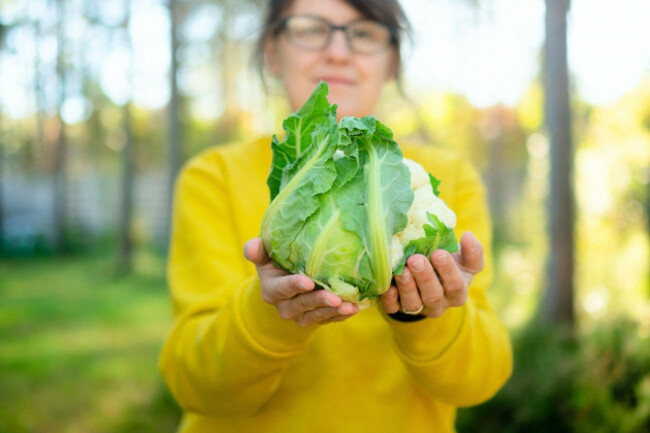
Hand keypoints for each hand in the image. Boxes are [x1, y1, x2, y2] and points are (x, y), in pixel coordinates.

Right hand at [244, 237, 358, 326]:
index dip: (294, 286)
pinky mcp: (315, 318)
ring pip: (316, 316)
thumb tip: (253, 248)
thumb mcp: (264, 253)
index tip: (308, 282)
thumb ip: (256, 249)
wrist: (286, 275)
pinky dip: (341, 316)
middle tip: (335, 298)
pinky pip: (328, 320)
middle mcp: (284, 305)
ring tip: (349, 306)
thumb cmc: (276, 259)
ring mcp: (300, 315)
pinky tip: (353, 308)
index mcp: (271, 289)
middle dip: (318, 302)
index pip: (281, 289)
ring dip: (332, 312)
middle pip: (301, 306)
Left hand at [380, 232, 483, 317]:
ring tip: (402, 270)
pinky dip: (389, 300)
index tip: (439, 253)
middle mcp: (438, 304)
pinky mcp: (399, 308)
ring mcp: (418, 308)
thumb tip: (468, 236)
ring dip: (407, 287)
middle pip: (433, 296)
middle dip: (424, 277)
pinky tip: (388, 287)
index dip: (447, 271)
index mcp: (457, 292)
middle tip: (416, 259)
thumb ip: (472, 251)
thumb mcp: (465, 261)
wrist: (430, 277)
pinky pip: (393, 309)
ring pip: (413, 304)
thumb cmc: (450, 265)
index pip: (455, 285)